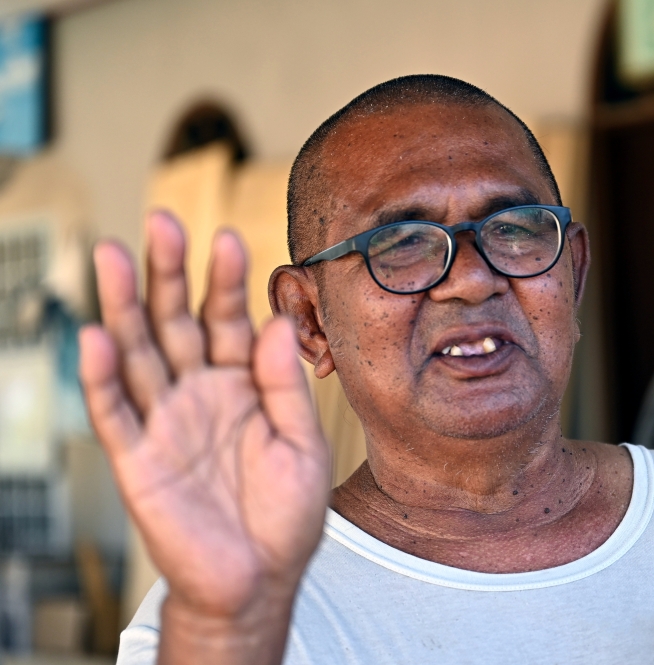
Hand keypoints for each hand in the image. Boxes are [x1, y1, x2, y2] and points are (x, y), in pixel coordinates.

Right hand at [79, 211, 330, 662]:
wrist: (260, 579)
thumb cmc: (286, 514)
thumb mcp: (302, 443)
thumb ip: (285, 384)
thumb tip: (275, 322)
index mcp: (242, 383)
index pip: (228, 319)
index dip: (225, 281)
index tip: (228, 239)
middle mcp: (198, 392)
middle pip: (175, 321)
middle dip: (168, 273)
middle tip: (161, 221)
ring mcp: (164, 421)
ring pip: (137, 353)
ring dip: (122, 306)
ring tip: (111, 254)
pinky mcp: (137, 458)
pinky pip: (114, 412)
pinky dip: (102, 377)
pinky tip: (96, 336)